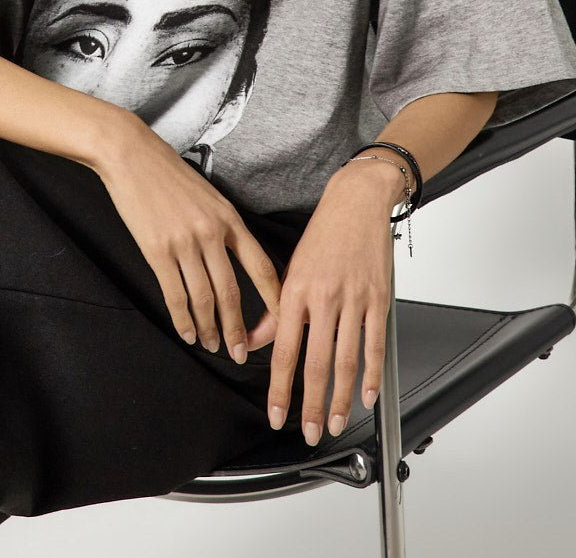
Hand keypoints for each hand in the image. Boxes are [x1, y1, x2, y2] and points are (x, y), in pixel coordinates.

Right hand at [92, 110, 280, 363]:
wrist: (131, 155)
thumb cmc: (169, 173)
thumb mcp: (208, 195)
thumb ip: (223, 226)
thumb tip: (235, 260)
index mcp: (230, 219)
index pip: (262, 268)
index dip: (273, 301)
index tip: (279, 325)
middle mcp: (211, 233)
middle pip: (232, 293)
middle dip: (238, 329)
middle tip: (240, 353)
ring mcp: (184, 243)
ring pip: (203, 299)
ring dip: (209, 328)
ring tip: (211, 346)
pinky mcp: (157, 250)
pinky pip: (174, 294)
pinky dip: (182, 319)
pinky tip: (187, 333)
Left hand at [261, 162, 402, 444]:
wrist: (356, 202)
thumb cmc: (322, 234)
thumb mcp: (289, 267)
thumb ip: (274, 310)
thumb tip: (255, 340)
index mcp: (295, 291)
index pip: (284, 350)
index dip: (280, 388)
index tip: (277, 415)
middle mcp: (323, 298)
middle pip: (316, 364)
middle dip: (312, 405)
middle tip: (309, 432)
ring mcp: (353, 300)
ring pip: (346, 361)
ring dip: (342, 400)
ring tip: (337, 424)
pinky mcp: (378, 299)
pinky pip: (374, 346)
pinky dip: (373, 375)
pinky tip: (368, 395)